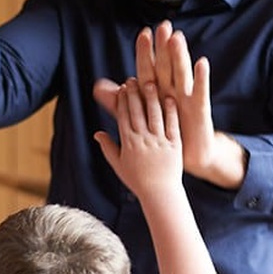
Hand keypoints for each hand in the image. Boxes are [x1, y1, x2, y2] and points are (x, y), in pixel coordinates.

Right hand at [93, 78, 182, 200]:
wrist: (160, 194)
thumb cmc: (138, 181)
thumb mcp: (119, 165)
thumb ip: (108, 147)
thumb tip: (97, 133)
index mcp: (128, 143)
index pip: (123, 117)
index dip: (122, 101)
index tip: (122, 87)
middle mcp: (143, 140)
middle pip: (137, 112)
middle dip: (134, 94)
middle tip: (133, 79)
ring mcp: (159, 141)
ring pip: (154, 115)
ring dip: (151, 97)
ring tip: (149, 83)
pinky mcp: (174, 144)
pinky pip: (172, 125)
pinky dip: (170, 111)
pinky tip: (169, 98)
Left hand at [95, 22, 245, 187]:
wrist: (187, 155)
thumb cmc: (163, 133)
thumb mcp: (138, 116)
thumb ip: (119, 102)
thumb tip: (97, 88)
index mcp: (156, 92)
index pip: (149, 68)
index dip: (146, 53)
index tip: (143, 33)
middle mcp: (172, 90)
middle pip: (166, 65)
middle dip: (164, 46)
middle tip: (164, 25)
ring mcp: (187, 99)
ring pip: (181, 74)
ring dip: (179, 56)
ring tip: (177, 38)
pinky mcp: (200, 110)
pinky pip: (200, 93)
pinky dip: (201, 78)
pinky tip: (201, 63)